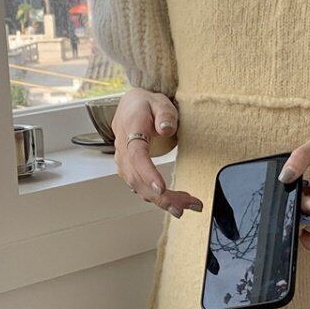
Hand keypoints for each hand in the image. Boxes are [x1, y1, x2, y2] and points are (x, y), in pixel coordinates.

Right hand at [112, 88, 203, 218]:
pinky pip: (141, 188)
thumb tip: (166, 128)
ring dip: (162, 200)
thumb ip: (164, 114)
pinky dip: (157, 198)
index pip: (136, 155)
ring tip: (186, 206)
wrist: (130, 106)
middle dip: (161, 196)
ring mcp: (124, 163)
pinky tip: (174, 203)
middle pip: (138, 179)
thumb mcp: (159, 102)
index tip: (160, 188)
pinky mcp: (130, 171)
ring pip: (139, 188)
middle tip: (185, 206)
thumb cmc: (146, 105)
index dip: (147, 173)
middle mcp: (123, 150)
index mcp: (130, 131)